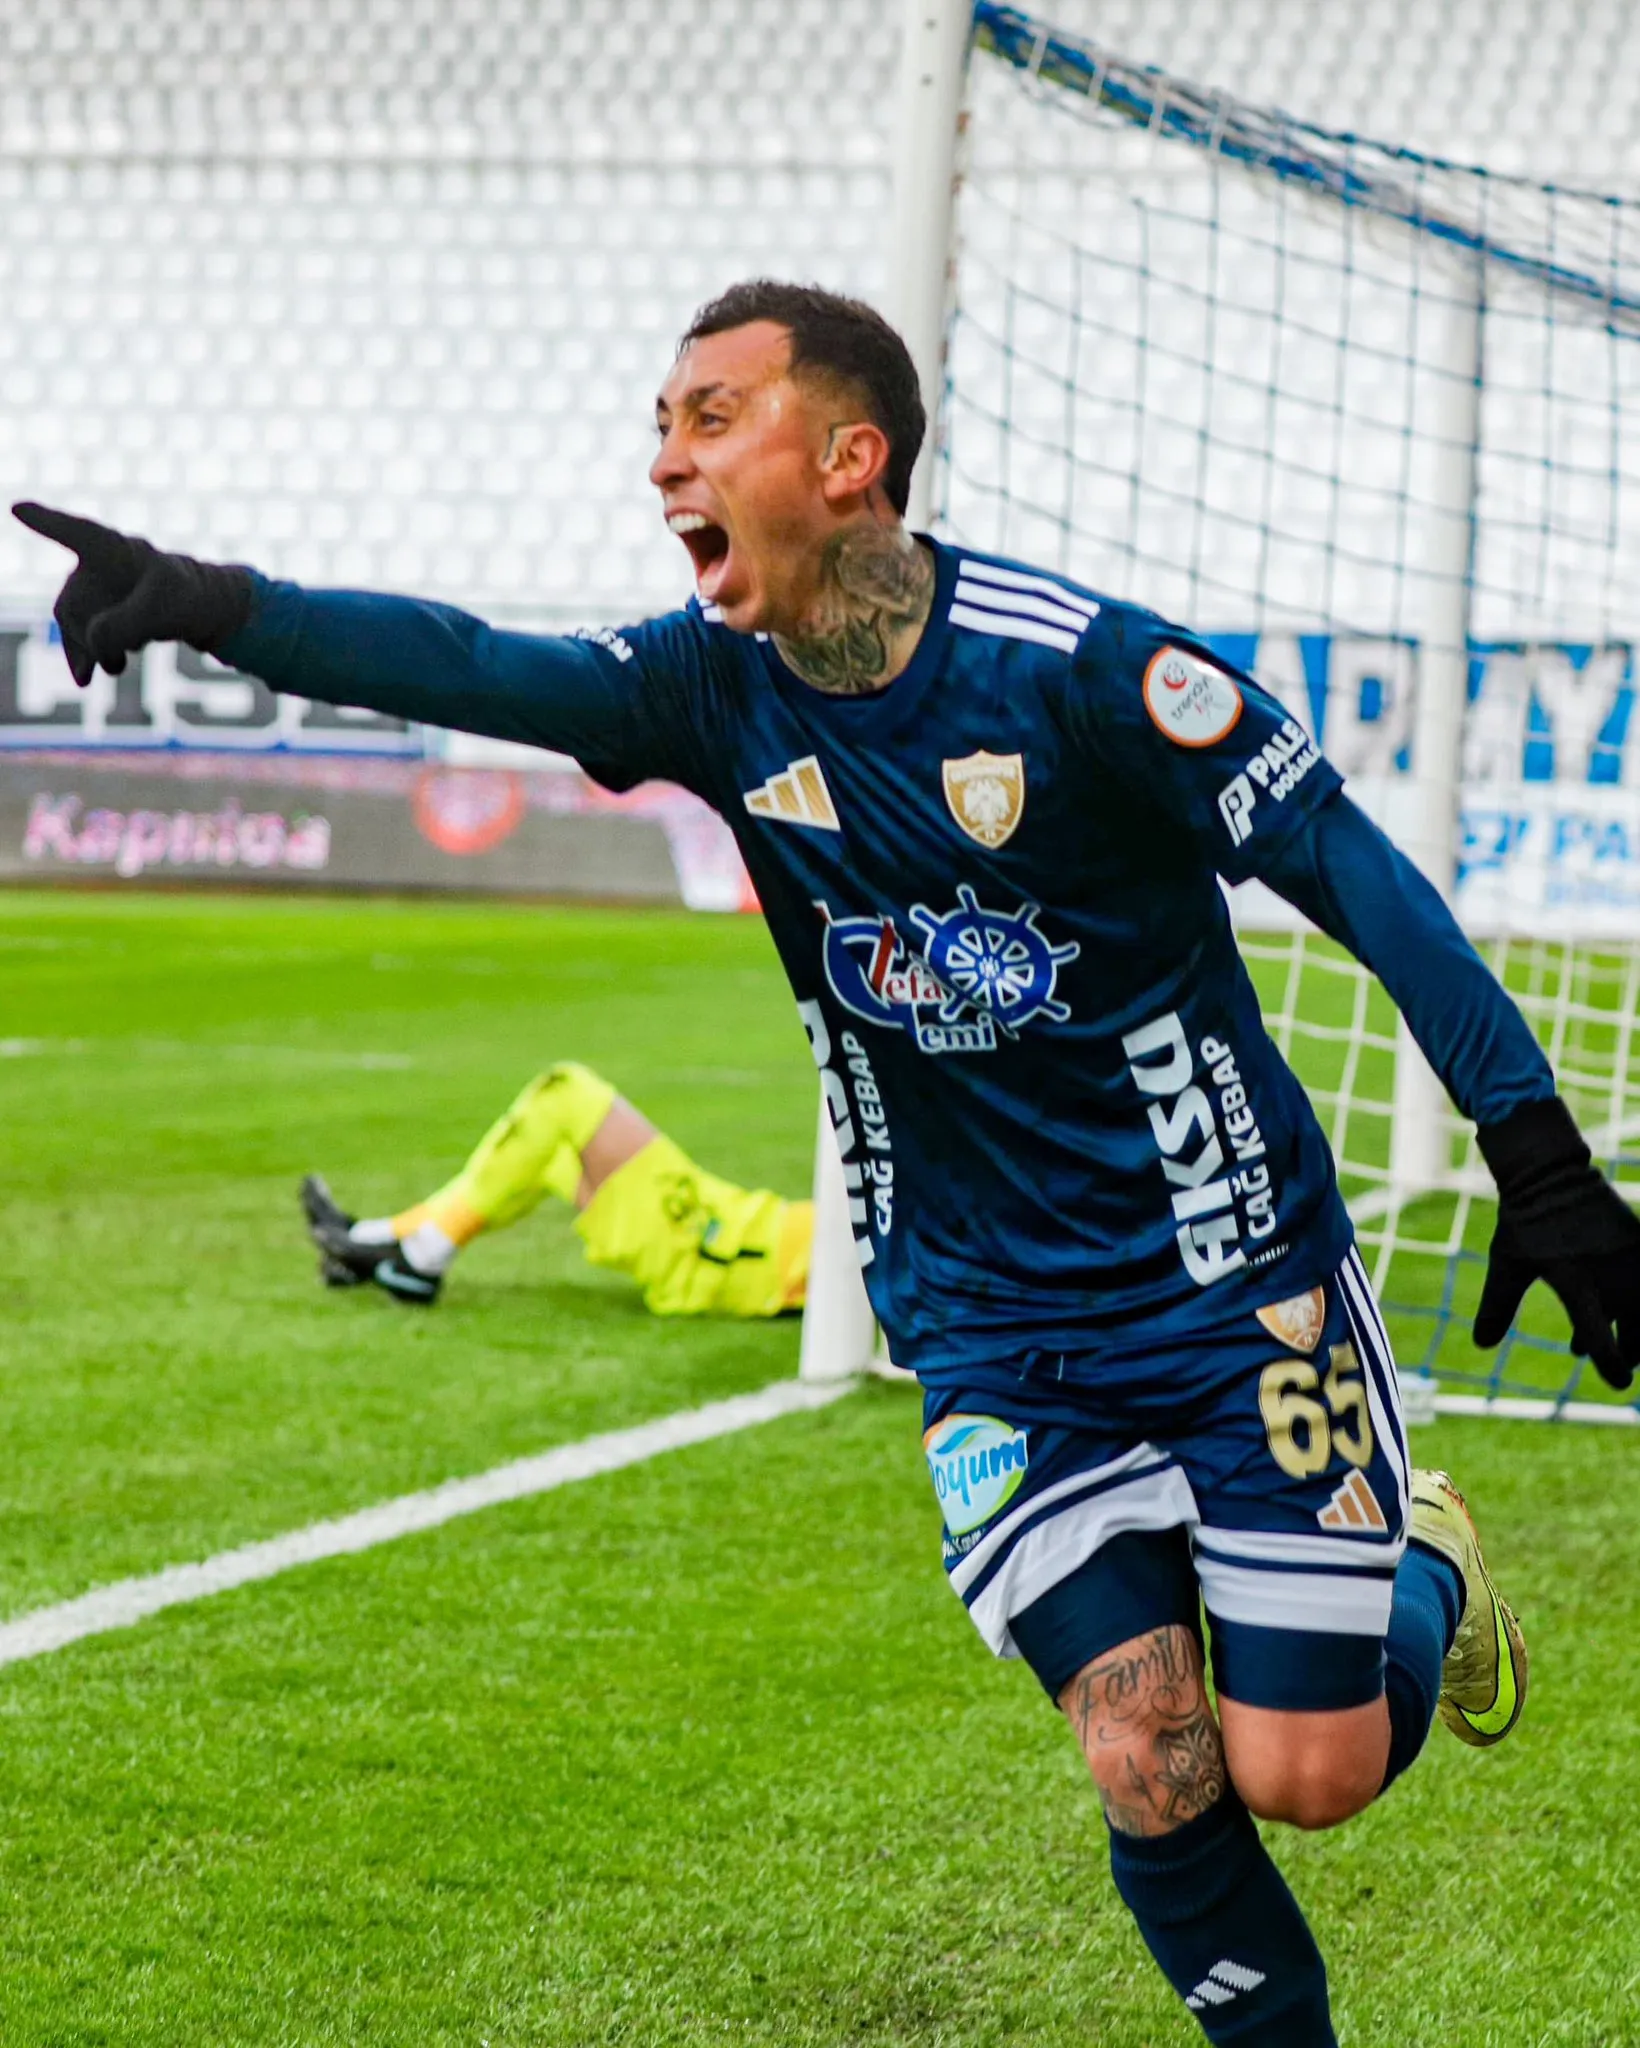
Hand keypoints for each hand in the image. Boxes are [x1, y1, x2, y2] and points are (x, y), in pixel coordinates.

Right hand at [11, 502, 252, 684]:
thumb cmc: (181, 597)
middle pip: (74, 602)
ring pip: (73, 622)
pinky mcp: (89, 613)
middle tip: (119, 659)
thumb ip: (126, 624)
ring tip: (119, 665)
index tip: (18, 508)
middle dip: (94, 635)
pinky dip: (82, 659)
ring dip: (95, 649)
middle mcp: (92, 565)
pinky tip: (84, 680)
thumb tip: (92, 641)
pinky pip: (75, 636)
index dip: (48, 523)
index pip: (78, 533)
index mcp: (113, 549)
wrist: (190, 609)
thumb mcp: (163, 612)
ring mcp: (87, 589)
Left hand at [1474, 1095, 1639, 1389]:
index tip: (1620, 1383)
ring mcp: (1625, 1255)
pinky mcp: (1636, 1241)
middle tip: (1626, 1363)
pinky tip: (1622, 1309)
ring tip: (1624, 1345)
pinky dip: (1636, 1298)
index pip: (1596, 1331)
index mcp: (1573, 1281)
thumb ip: (1497, 1306)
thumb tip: (1480, 1345)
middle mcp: (1606, 1271)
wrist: (1549, 1171)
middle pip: (1636, 1325)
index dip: (1610, 1360)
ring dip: (1636, 1328)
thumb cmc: (1524, 1220)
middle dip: (1632, 1350)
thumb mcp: (1506, 1264)